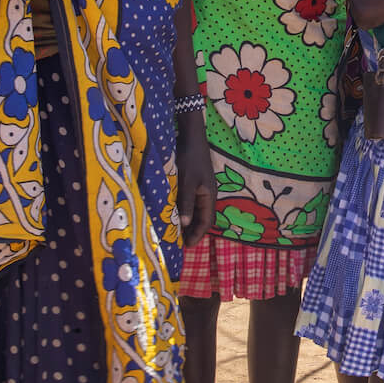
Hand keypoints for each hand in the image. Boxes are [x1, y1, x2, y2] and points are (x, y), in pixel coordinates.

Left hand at [176, 112, 216, 242]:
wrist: (191, 137)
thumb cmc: (189, 159)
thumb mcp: (186, 182)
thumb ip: (185, 203)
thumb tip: (184, 225)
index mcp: (209, 196)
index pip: (207, 222)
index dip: (197, 235)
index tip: (186, 246)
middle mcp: (208, 195)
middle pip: (202, 219)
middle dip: (192, 231)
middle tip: (178, 242)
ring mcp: (202, 189)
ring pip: (196, 211)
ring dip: (188, 222)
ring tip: (175, 231)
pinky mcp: (195, 183)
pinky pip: (191, 202)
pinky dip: (184, 211)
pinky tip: (174, 213)